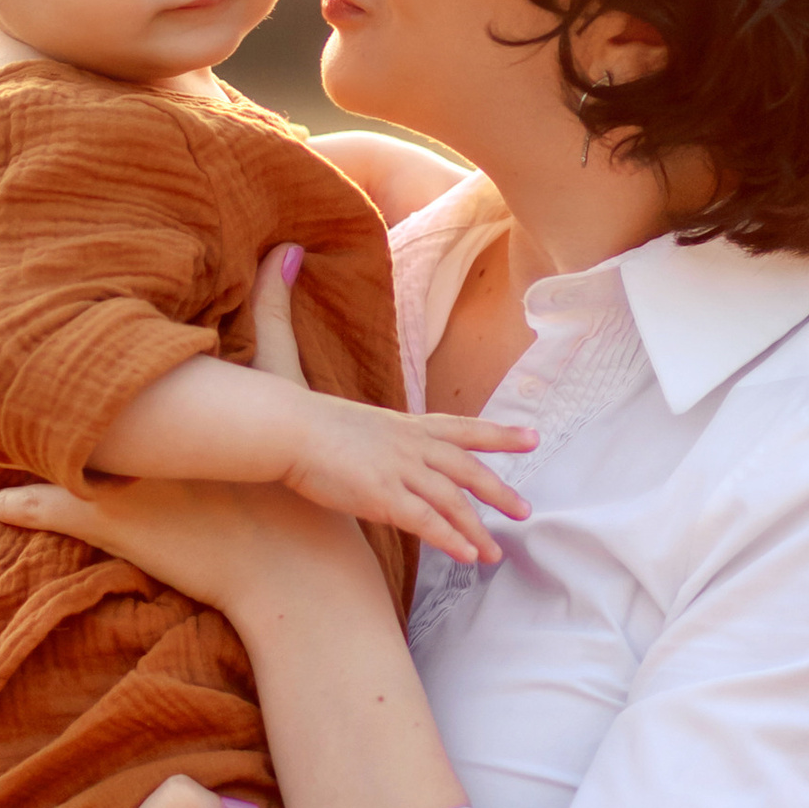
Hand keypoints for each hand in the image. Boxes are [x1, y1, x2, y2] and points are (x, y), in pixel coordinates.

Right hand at [252, 235, 530, 562]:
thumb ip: (291, 311)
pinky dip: (451, 540)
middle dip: (498, 490)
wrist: (277, 423)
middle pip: (467, 468)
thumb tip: (288, 249)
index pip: (458, 426)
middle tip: (526, 510)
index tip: (531, 438)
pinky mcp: (384, 496)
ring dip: (477, 529)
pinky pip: (428, 522)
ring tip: (496, 555)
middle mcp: (408, 444)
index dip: (496, 434)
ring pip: (452, 502)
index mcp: (398, 422)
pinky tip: (469, 558)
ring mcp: (399, 471)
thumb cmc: (283, 400)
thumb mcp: (296, 355)